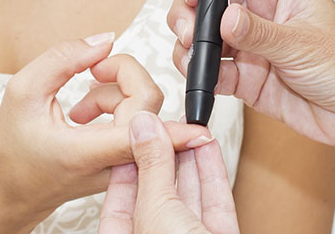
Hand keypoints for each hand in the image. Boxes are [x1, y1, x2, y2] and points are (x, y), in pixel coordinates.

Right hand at [0, 34, 209, 228]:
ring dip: (116, 96)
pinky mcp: (122, 165)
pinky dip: (116, 110)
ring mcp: (119, 167)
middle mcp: (110, 164)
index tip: (201, 131)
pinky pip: (136, 127)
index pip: (142, 140)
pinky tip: (86, 113)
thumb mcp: (22, 91)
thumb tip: (105, 41)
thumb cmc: (11, 149)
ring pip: (144, 115)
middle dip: (124, 77)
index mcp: (86, 152)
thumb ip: (63, 59)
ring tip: (79, 102)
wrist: (8, 192)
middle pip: (148, 107)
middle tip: (91, 70)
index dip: (174, 133)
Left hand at [99, 112, 237, 233]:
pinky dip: (212, 172)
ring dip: (190, 156)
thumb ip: (151, 169)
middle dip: (164, 153)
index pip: (120, 195)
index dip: (129, 160)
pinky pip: (214, 200)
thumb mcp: (156, 212)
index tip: (139, 131)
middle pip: (157, 189)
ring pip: (187, 191)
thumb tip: (143, 128)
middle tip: (167, 122)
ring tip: (189, 126)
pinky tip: (209, 147)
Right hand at [168, 0, 334, 151]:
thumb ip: (259, 32)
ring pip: (200, 32)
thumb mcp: (304, 44)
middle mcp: (258, 8)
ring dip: (188, 43)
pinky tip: (205, 80)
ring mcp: (248, 42)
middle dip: (186, 11)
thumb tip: (222, 17)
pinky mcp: (243, 74)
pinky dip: (199, 73)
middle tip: (188, 33)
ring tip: (193, 58)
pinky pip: (210, 68)